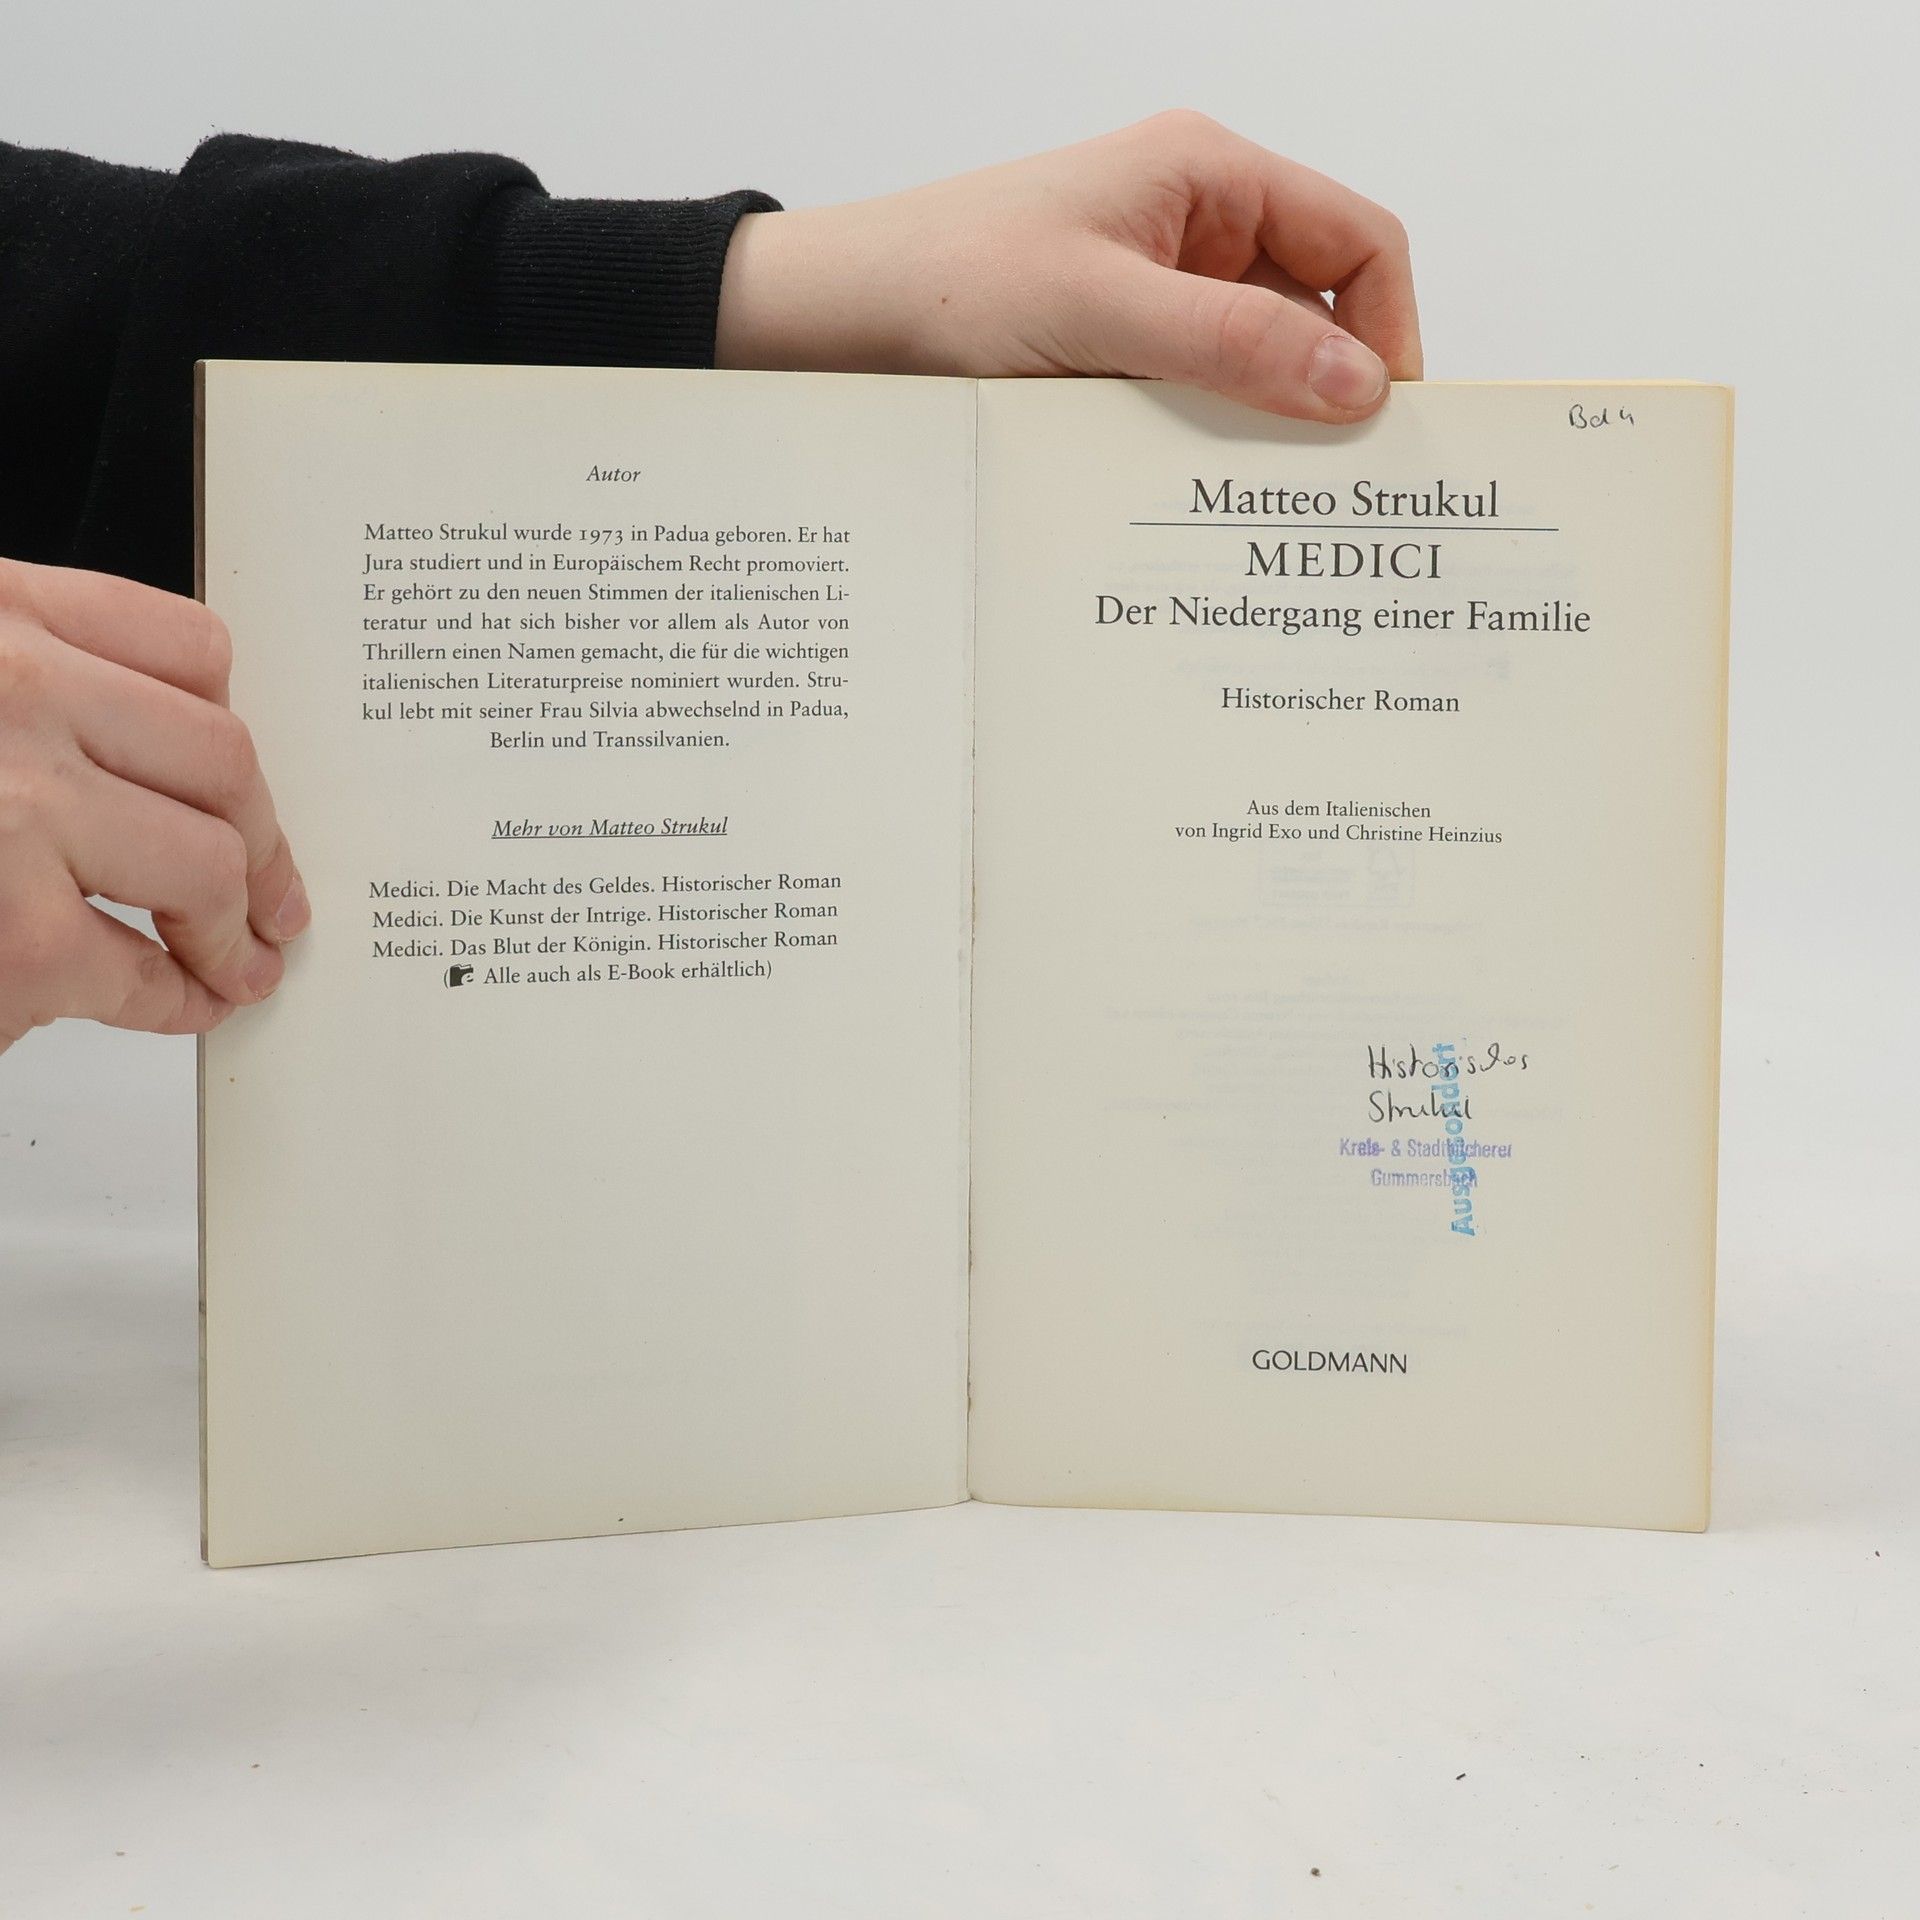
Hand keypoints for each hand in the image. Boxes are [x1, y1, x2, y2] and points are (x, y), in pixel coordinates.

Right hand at [0, 558, 307, 1052]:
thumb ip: (22, 688)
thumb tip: (155, 755)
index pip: (187, 650)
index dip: (234, 731)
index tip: (245, 784)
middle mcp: (14, 694)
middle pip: (224, 760)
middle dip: (264, 843)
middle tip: (276, 898)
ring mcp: (14, 811)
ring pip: (206, 864)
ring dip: (232, 931)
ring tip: (237, 964)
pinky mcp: (14, 938)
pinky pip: (139, 971)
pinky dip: (173, 1000)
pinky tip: (176, 1005)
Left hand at [716, 110, 1419, 421]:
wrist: (833, 321)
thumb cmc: (945, 282)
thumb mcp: (1098, 313)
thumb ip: (1231, 344)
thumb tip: (1357, 387)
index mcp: (1207, 175)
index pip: (1358, 243)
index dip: (1387, 332)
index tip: (1379, 429)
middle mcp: (1193, 223)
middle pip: (1316, 307)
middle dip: (1327, 391)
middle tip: (1330, 488)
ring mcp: (1156, 287)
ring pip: (1256, 360)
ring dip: (1260, 424)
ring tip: (1257, 501)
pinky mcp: (1118, 344)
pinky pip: (1196, 390)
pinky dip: (1204, 435)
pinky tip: (1192, 487)